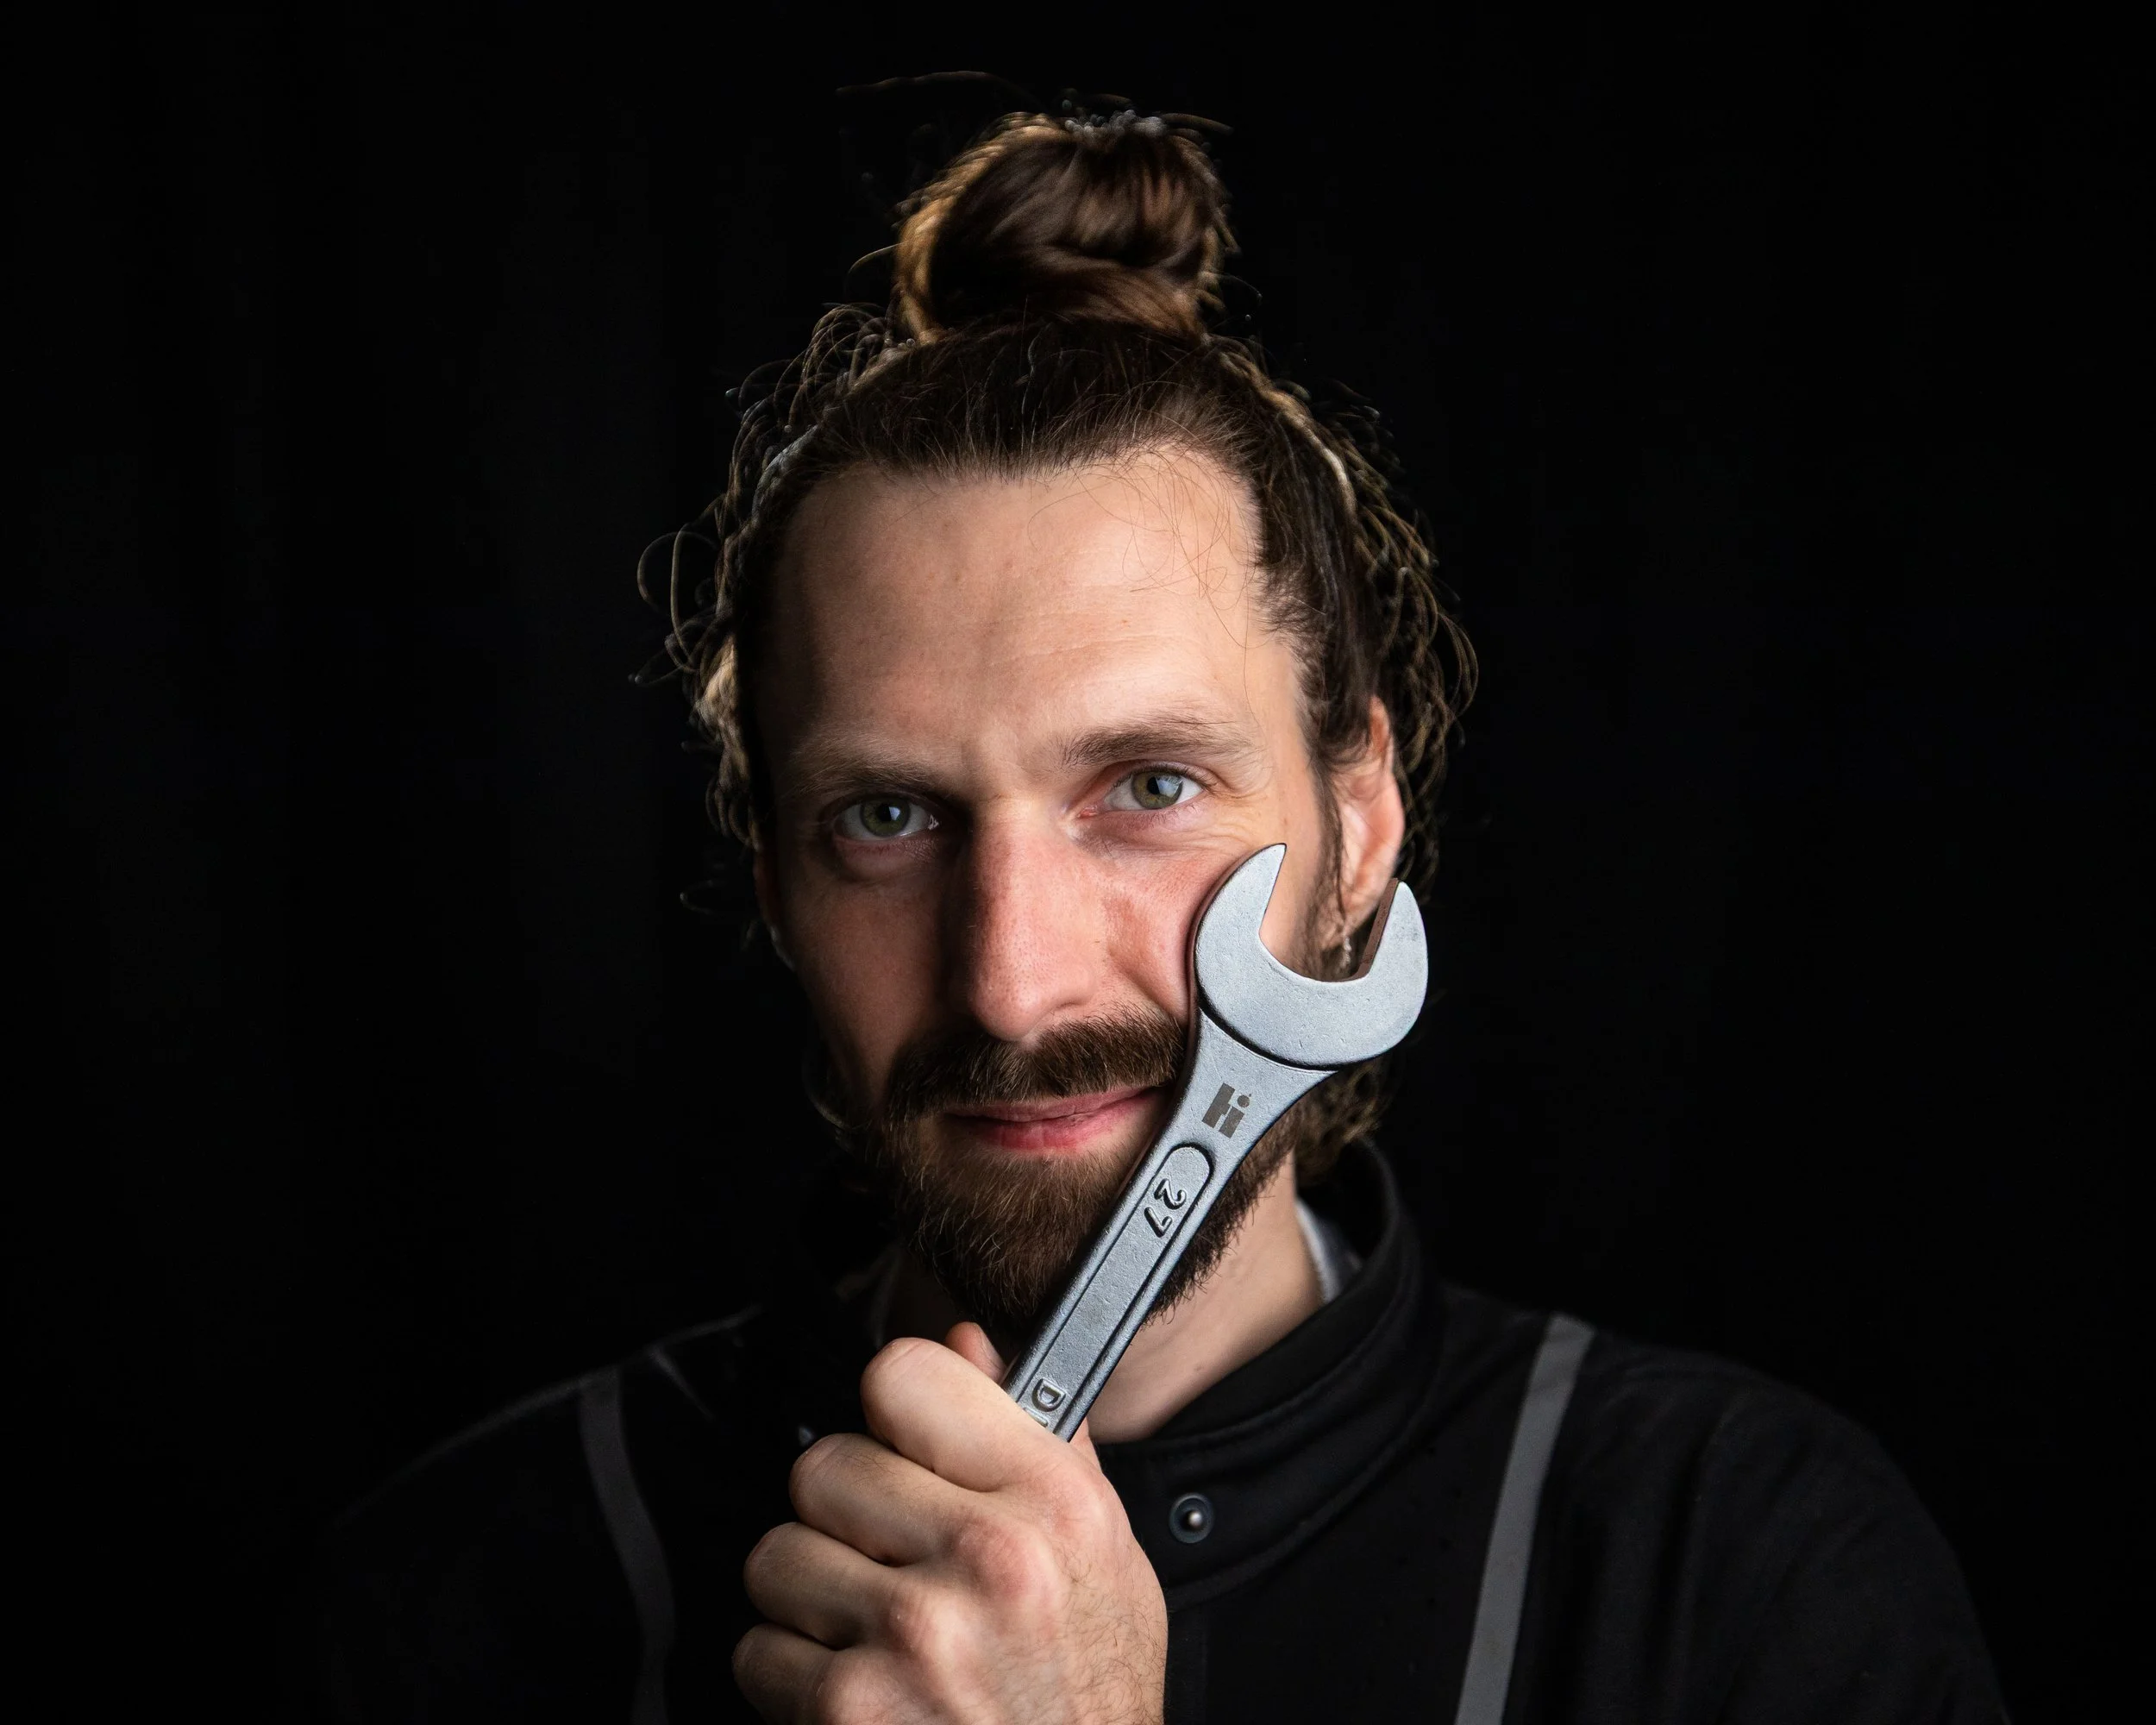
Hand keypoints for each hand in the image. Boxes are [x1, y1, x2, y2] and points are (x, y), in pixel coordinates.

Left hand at [735, 1323, 1167, 1723]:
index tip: (904, 1448)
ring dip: (810, 1600)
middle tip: (892, 1563)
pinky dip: (794, 1680)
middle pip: (823, 1467)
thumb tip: (965, 1347)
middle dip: (844, 1519)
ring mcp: (912, 1633)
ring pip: (777, 1556)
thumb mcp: (1104, 1557)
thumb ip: (1037, 1442)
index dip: (893, 1412)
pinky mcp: (850, 1708)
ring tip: (876, 1634)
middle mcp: (986, 1557)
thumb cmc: (1089, 1697)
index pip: (903, 1376)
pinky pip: (759, 1651)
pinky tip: (864, 1692)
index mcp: (1052, 1502)